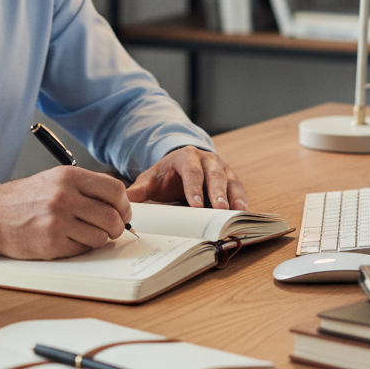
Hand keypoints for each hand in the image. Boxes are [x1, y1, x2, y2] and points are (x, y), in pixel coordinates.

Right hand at [0, 167, 131, 258]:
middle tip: (113, 228)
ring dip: (101, 238)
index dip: (124, 204)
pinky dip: (83, 247)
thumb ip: (87, 187)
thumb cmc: (27, 198)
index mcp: (69, 176)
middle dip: (118, 226)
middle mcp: (64, 197)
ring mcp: (57, 221)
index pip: (114, 189)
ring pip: (102, 236)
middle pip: (111, 216)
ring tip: (88, 233)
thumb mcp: (56, 179)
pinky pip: (84, 249)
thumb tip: (120, 202)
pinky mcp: (51, 244)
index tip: (124, 211)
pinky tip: (72, 239)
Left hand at [126, 147, 248, 210]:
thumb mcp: (151, 179)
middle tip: (220, 209)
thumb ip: (140, 190)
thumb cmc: (166, 175)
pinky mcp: (231, 177)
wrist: (181, 163)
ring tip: (236, 212)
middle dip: (217, 192)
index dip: (194, 188)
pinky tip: (243, 211)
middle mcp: (207, 159)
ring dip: (233, 196)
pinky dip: (241, 199)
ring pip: (230, 180)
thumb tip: (126, 200)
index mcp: (185, 156)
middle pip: (214, 174)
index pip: (191, 172)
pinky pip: (238, 187)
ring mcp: (221, 167)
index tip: (196, 205)